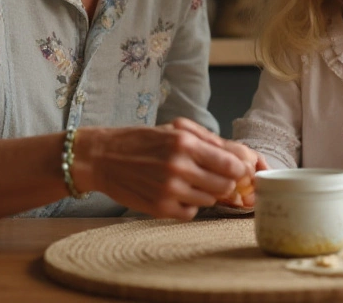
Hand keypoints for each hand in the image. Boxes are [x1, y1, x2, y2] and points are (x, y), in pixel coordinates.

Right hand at [80, 120, 250, 219]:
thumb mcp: (175, 129)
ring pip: (210, 200)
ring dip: (205, 192)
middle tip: (211, 175)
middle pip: (225, 186)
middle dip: (224, 182)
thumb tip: (240, 157)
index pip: (231, 165)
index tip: (235, 170)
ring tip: (188, 181)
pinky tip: (176, 193)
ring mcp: (169, 191)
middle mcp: (179, 167)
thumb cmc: (141, 140)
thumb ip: (209, 141)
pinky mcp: (159, 209)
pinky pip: (191, 212)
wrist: (102, 158)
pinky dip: (188, 204)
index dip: (238, 170)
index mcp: (185, 143)